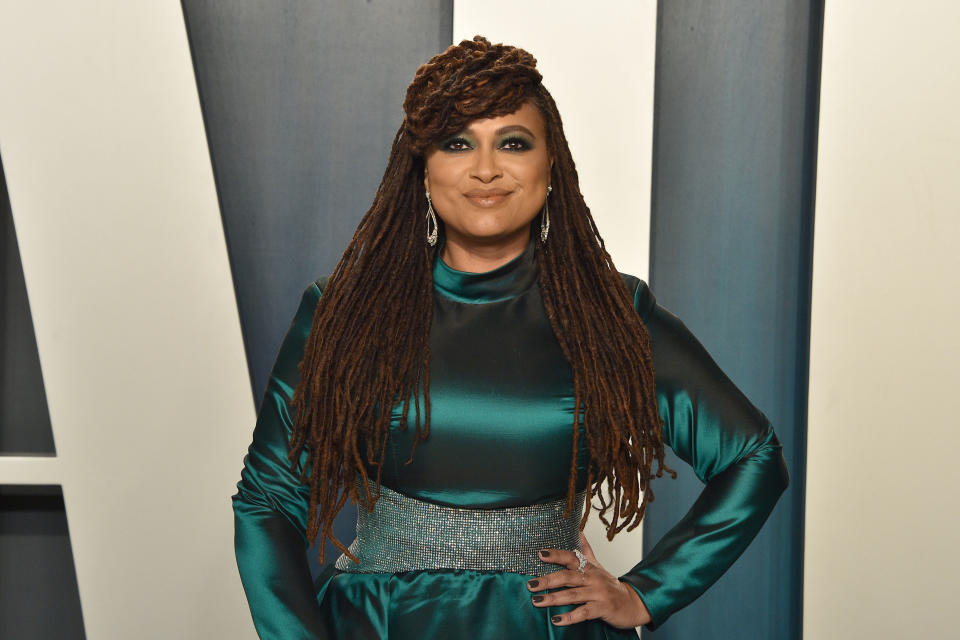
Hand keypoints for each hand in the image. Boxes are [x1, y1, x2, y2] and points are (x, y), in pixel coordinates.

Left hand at [526, 532, 651, 628]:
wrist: (633, 603)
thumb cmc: (610, 585)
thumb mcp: (597, 565)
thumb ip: (585, 549)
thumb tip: (578, 530)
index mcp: (589, 567)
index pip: (571, 557)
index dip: (556, 555)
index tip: (540, 554)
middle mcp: (593, 578)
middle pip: (568, 576)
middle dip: (548, 580)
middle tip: (530, 584)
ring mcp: (598, 593)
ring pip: (573, 595)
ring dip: (553, 598)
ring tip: (536, 601)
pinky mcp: (602, 609)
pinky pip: (583, 613)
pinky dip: (570, 617)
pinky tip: (556, 620)